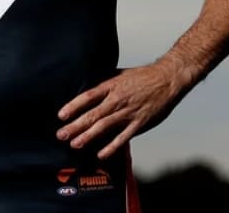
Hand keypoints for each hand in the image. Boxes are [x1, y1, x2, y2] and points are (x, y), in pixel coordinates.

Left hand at [55, 59, 193, 158]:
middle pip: (92, 115)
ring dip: (88, 136)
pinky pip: (122, 137)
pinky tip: (101, 154)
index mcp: (111, 85)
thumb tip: (87, 85)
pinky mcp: (139, 124)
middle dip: (75, 126)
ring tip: (75, 144)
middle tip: (61, 135)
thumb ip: (104, 81)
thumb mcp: (120, 73)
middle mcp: (117, 100)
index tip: (61, 115)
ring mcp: (128, 113)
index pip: (88, 97)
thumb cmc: (144, 76)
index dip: (73, 106)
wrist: (168, 79)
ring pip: (104, 127)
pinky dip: (111, 146)